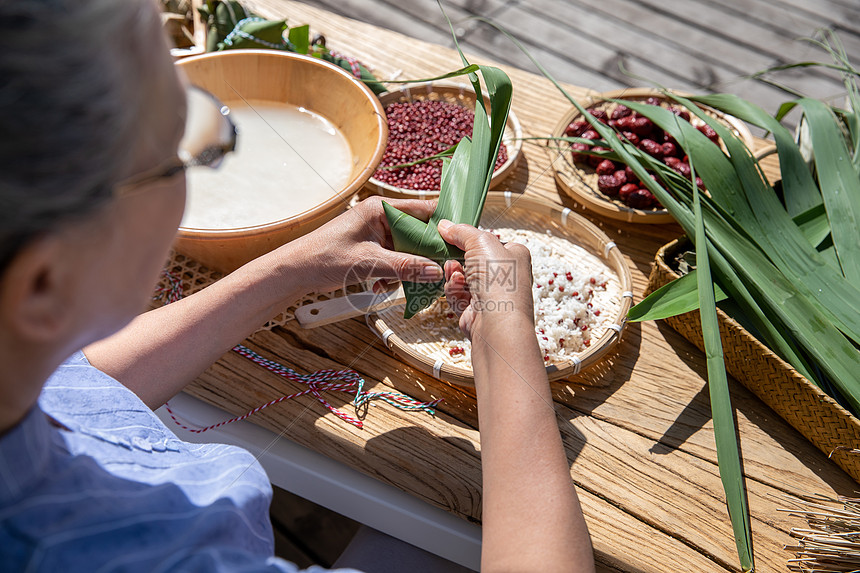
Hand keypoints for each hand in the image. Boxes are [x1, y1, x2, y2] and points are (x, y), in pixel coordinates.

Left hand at [283, 196, 442, 293]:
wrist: (296, 270)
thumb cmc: (324, 256)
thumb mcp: (369, 263)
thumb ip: (405, 266)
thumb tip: (435, 271)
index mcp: (381, 208)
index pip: (424, 210)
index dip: (443, 226)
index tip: (458, 244)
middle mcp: (382, 217)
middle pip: (418, 233)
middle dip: (424, 256)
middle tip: (434, 274)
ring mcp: (377, 233)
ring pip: (408, 250)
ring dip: (407, 269)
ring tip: (396, 284)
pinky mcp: (372, 248)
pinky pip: (395, 259)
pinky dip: (394, 273)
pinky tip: (382, 286)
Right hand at [437, 219, 534, 338]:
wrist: (497, 323)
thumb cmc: (500, 279)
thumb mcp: (481, 242)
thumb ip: (462, 231)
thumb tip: (445, 225)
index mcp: (515, 256)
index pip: (490, 242)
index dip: (471, 239)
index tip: (452, 235)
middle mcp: (505, 276)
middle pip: (472, 260)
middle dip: (457, 258)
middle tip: (450, 257)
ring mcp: (490, 295)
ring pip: (461, 277)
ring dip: (454, 274)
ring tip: (455, 275)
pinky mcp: (475, 310)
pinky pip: (457, 294)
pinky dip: (454, 291)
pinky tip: (457, 289)